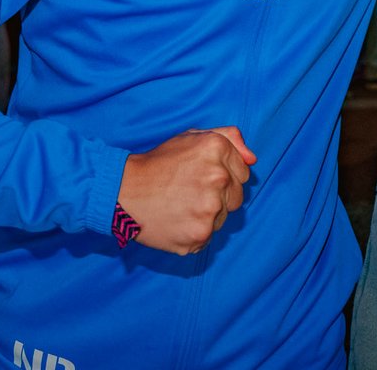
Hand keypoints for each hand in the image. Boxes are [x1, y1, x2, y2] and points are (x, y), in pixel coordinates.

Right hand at [118, 127, 256, 254]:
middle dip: (218, 196)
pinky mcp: (199, 235)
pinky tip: (175, 221)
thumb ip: (229, 138)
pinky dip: (193, 234)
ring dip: (206, 216)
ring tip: (180, 206)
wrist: (123, 191)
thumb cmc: (158, 164)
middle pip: (237, 197)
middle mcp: (218, 177)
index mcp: (217, 149)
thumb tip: (253, 159)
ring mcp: (209, 209)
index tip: (200, 176)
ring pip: (223, 219)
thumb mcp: (192, 137)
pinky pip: (207, 238)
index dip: (223, 175)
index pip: (243, 172)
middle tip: (188, 192)